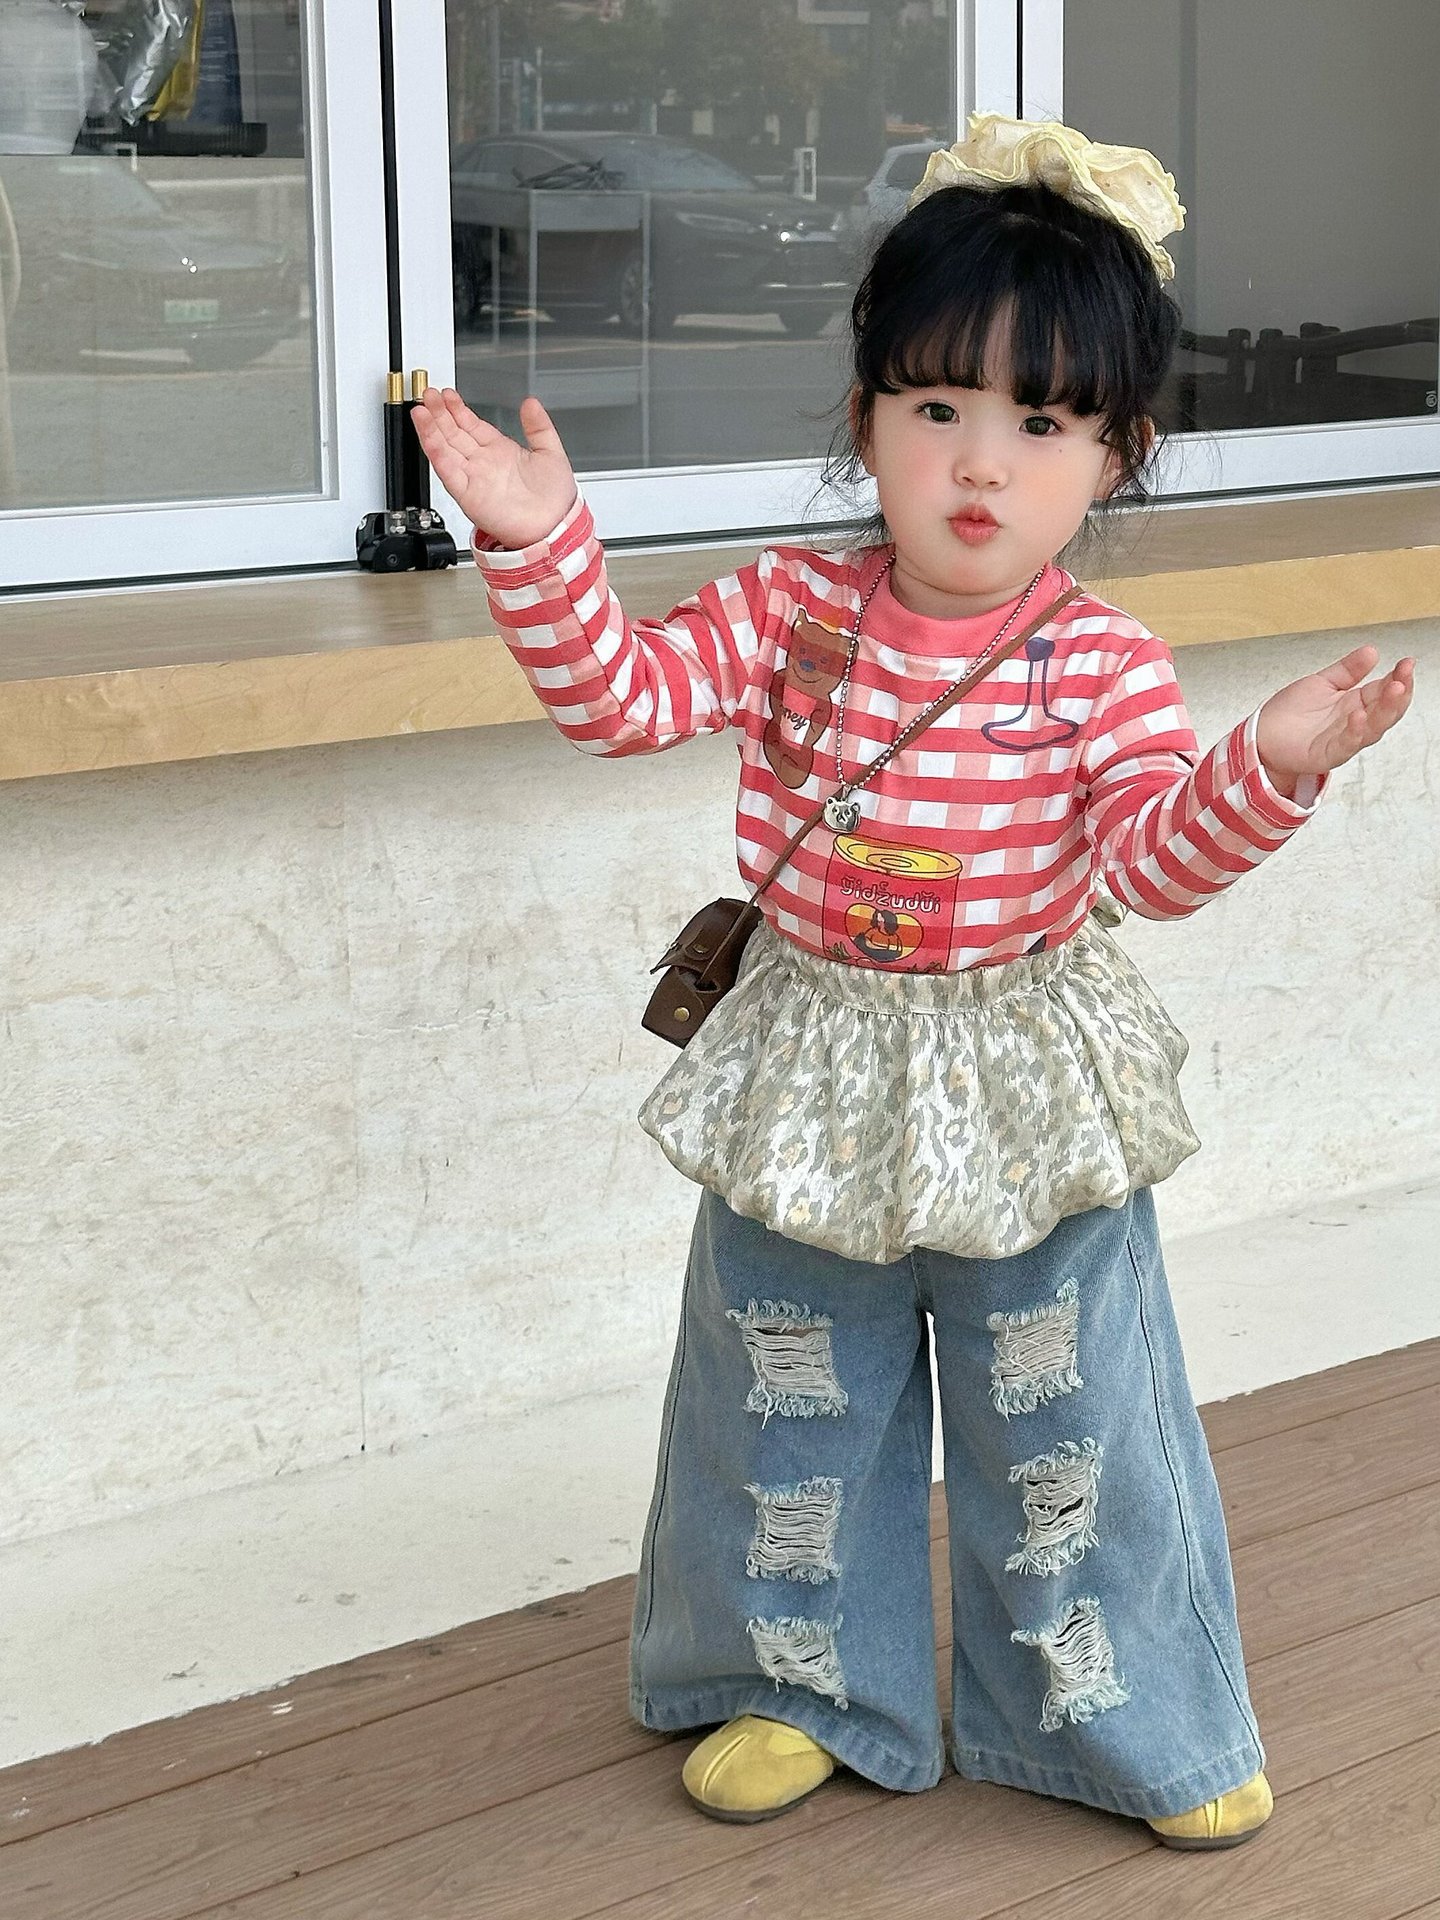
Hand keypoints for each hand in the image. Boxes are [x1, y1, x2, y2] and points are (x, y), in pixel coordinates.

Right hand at [410, 386, 576, 549]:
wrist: (556, 528)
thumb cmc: (555, 501)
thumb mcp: (551, 452)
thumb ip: (539, 427)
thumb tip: (531, 403)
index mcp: (501, 453)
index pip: (471, 426)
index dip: (457, 409)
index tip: (446, 394)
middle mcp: (484, 465)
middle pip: (454, 434)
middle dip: (439, 413)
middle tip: (427, 394)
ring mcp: (475, 479)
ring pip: (446, 450)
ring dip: (432, 429)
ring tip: (420, 410)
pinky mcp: (469, 496)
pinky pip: (449, 472)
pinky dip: (438, 454)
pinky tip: (429, 437)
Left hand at [1255, 644, 1414, 796]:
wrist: (1262, 734)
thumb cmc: (1290, 712)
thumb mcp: (1322, 683)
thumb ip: (1347, 670)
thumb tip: (1372, 652)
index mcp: (1356, 703)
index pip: (1385, 690)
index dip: (1399, 677)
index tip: (1407, 662)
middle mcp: (1354, 722)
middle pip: (1386, 710)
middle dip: (1399, 692)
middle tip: (1404, 674)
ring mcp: (1343, 739)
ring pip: (1373, 728)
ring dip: (1386, 710)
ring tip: (1394, 689)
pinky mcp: (1327, 755)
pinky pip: (1346, 744)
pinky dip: (1355, 731)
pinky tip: (1359, 715)